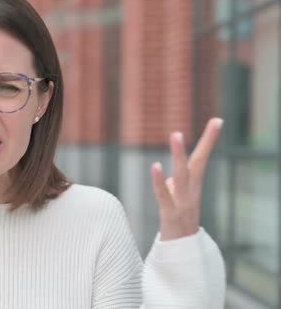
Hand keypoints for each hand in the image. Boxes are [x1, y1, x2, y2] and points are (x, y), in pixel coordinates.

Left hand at [151, 117, 222, 240]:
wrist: (182, 252)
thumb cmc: (178, 221)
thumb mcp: (177, 200)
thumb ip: (174, 186)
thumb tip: (168, 177)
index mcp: (194, 186)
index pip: (202, 159)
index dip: (209, 141)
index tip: (217, 120)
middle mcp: (192, 192)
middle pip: (197, 164)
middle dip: (204, 143)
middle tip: (212, 121)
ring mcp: (183, 203)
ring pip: (182, 175)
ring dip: (180, 155)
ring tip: (177, 134)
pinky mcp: (171, 214)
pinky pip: (164, 195)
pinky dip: (160, 181)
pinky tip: (155, 165)